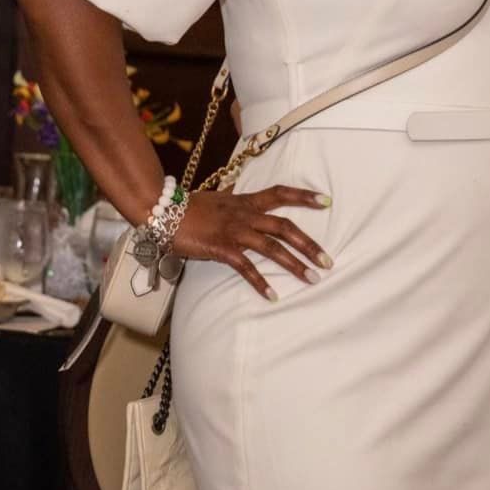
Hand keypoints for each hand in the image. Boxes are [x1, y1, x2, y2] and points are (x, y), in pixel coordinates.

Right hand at [172, 186, 331, 300]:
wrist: (162, 210)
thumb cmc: (188, 207)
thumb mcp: (217, 199)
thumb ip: (232, 201)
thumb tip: (238, 195)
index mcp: (245, 202)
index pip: (280, 193)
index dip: (303, 196)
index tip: (325, 201)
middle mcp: (245, 215)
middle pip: (285, 227)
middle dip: (309, 244)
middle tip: (327, 261)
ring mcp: (234, 231)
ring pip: (272, 247)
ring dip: (294, 264)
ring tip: (312, 278)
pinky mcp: (221, 248)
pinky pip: (246, 266)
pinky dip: (260, 282)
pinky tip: (272, 295)